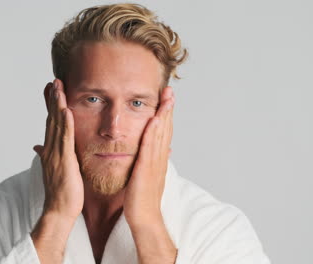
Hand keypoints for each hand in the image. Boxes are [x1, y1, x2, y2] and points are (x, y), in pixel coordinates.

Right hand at [33, 79, 83, 219]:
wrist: (59, 210)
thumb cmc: (60, 192)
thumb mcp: (54, 169)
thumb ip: (47, 154)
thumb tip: (37, 146)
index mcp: (50, 150)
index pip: (50, 123)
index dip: (50, 106)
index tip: (51, 89)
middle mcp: (50, 149)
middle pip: (51, 119)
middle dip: (52, 99)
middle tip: (53, 81)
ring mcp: (56, 154)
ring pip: (57, 125)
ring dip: (57, 105)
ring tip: (58, 87)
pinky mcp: (65, 161)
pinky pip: (65, 139)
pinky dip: (65, 124)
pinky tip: (66, 110)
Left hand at [123, 86, 173, 225]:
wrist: (144, 217)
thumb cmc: (142, 200)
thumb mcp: (148, 177)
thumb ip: (150, 163)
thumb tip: (153, 154)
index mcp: (159, 159)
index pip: (164, 132)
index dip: (166, 115)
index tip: (166, 99)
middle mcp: (159, 158)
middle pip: (166, 129)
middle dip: (168, 108)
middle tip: (169, 90)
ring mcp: (154, 163)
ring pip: (161, 134)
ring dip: (164, 115)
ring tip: (166, 97)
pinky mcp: (146, 169)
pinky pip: (149, 148)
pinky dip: (153, 133)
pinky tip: (154, 120)